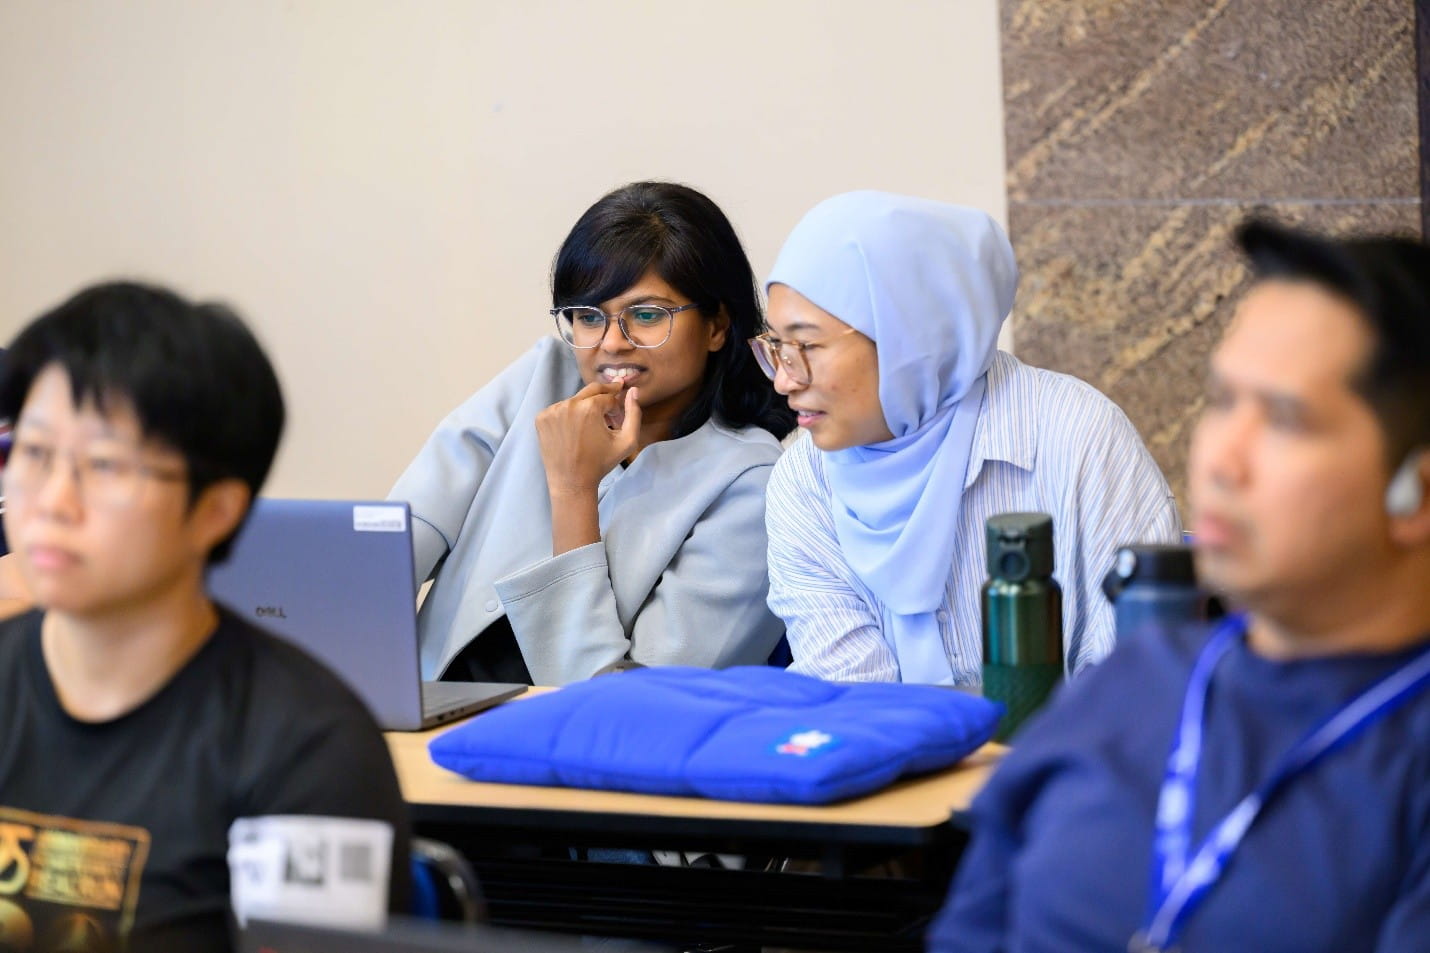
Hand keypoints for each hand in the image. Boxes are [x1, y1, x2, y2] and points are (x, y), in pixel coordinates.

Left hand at [536, 381, 641, 495]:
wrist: (571, 482)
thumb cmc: (601, 463)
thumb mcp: (627, 441)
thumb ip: (634, 413)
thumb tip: (633, 391)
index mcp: (589, 407)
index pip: (609, 397)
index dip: (617, 408)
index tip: (617, 420)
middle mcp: (569, 404)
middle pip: (591, 391)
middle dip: (603, 397)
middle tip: (609, 407)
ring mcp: (552, 410)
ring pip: (575, 400)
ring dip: (586, 408)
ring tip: (590, 428)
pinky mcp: (541, 418)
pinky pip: (560, 409)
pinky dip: (569, 415)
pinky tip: (574, 432)